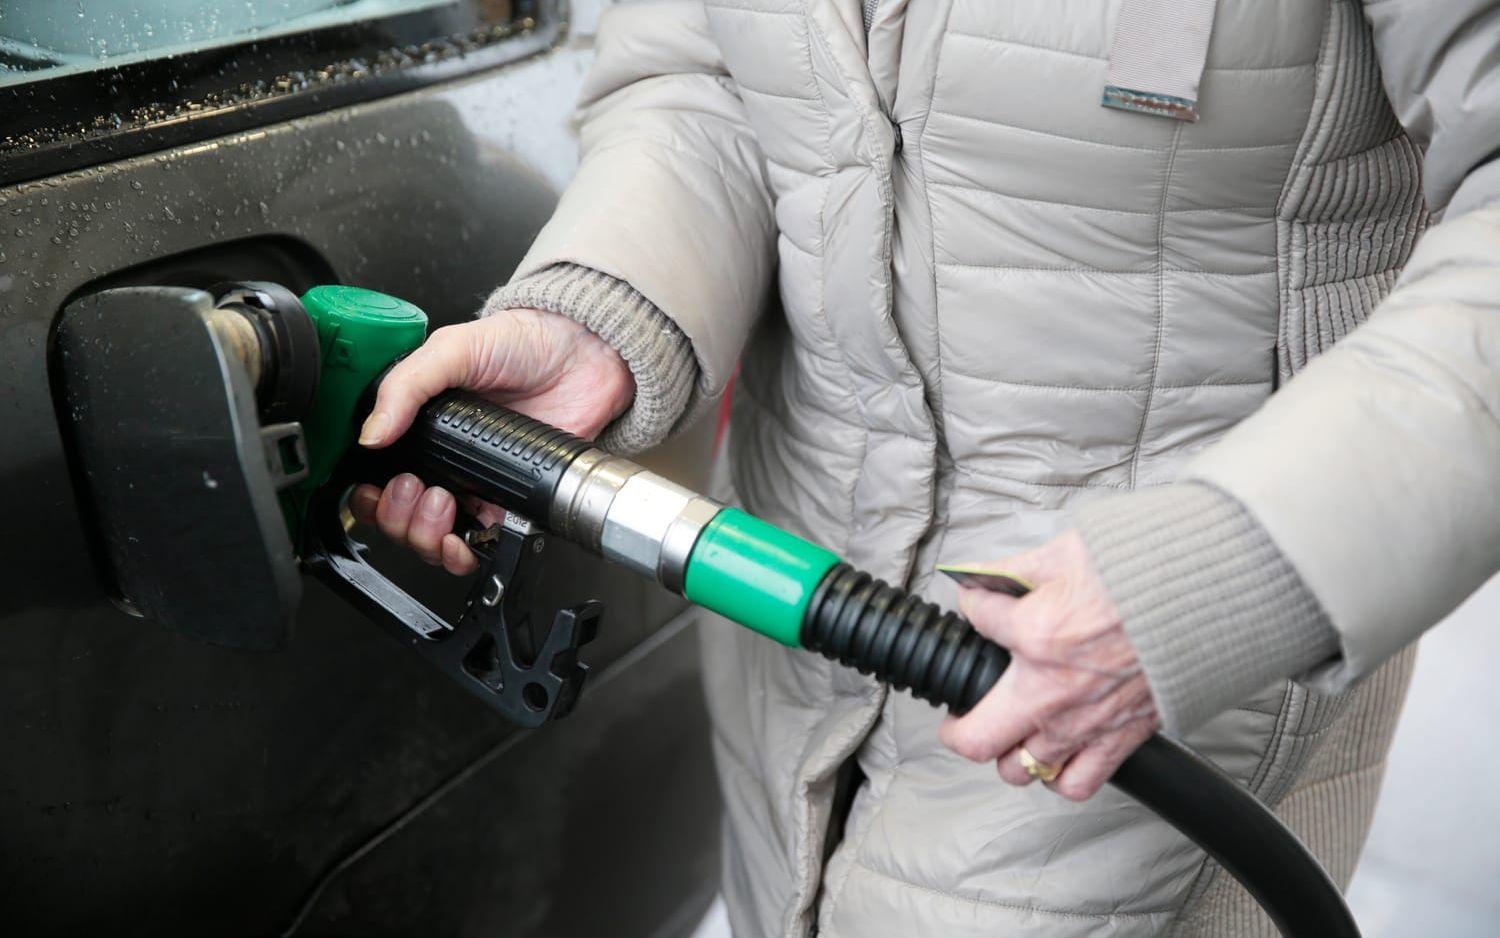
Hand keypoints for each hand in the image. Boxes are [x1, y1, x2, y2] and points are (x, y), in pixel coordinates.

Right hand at [348, 307, 633, 574]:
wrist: (582, 357)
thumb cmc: (522, 343)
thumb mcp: (452, 349)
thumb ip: (406, 386)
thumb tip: (370, 435)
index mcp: (418, 427)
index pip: (375, 477)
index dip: (367, 495)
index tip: (372, 488)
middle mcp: (442, 460)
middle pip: (397, 517)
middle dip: (395, 516)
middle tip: (412, 487)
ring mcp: (474, 485)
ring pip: (430, 539)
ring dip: (424, 534)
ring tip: (441, 501)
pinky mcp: (509, 503)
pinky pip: (477, 545)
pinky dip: (462, 555)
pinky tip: (461, 538)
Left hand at [938, 530, 1159, 800]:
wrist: (1214, 596)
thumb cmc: (1147, 572)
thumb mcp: (1067, 552)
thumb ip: (1017, 569)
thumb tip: (983, 576)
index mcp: (1035, 635)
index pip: (977, 621)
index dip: (975, 606)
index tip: (982, 604)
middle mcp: (1052, 691)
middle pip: (976, 740)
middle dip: (959, 729)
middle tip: (960, 716)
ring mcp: (1086, 722)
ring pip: (1020, 769)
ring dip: (1008, 754)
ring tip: (1009, 735)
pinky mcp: (1122, 737)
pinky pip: (1077, 783)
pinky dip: (1061, 777)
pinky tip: (1056, 756)